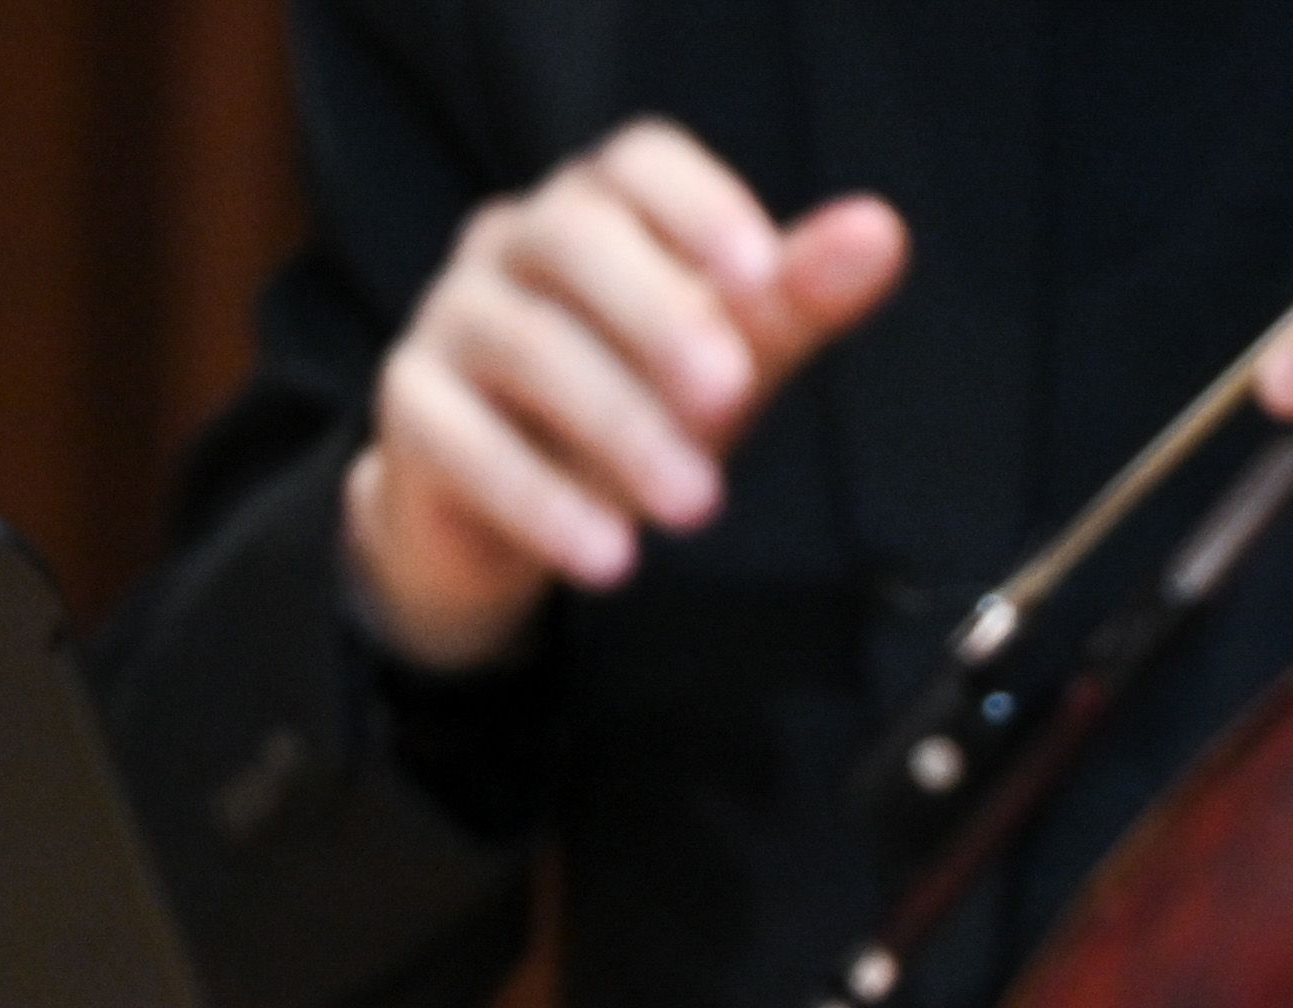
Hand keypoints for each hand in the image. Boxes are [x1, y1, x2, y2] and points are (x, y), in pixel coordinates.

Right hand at [343, 121, 909, 672]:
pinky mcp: (412, 407)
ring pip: (521, 342)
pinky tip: (608, 558)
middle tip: (730, 396)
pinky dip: (537, 500)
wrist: (508, 509)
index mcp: (599, 210)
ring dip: (615, 425)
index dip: (697, 206)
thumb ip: (793, 300)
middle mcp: (514, 242)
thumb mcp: (725, 357)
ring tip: (693, 508)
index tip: (760, 271)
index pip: (637, 165)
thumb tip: (880, 233)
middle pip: (573, 238)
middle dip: (657, 315)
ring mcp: (452, 318)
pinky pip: (458, 437)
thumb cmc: (631, 403)